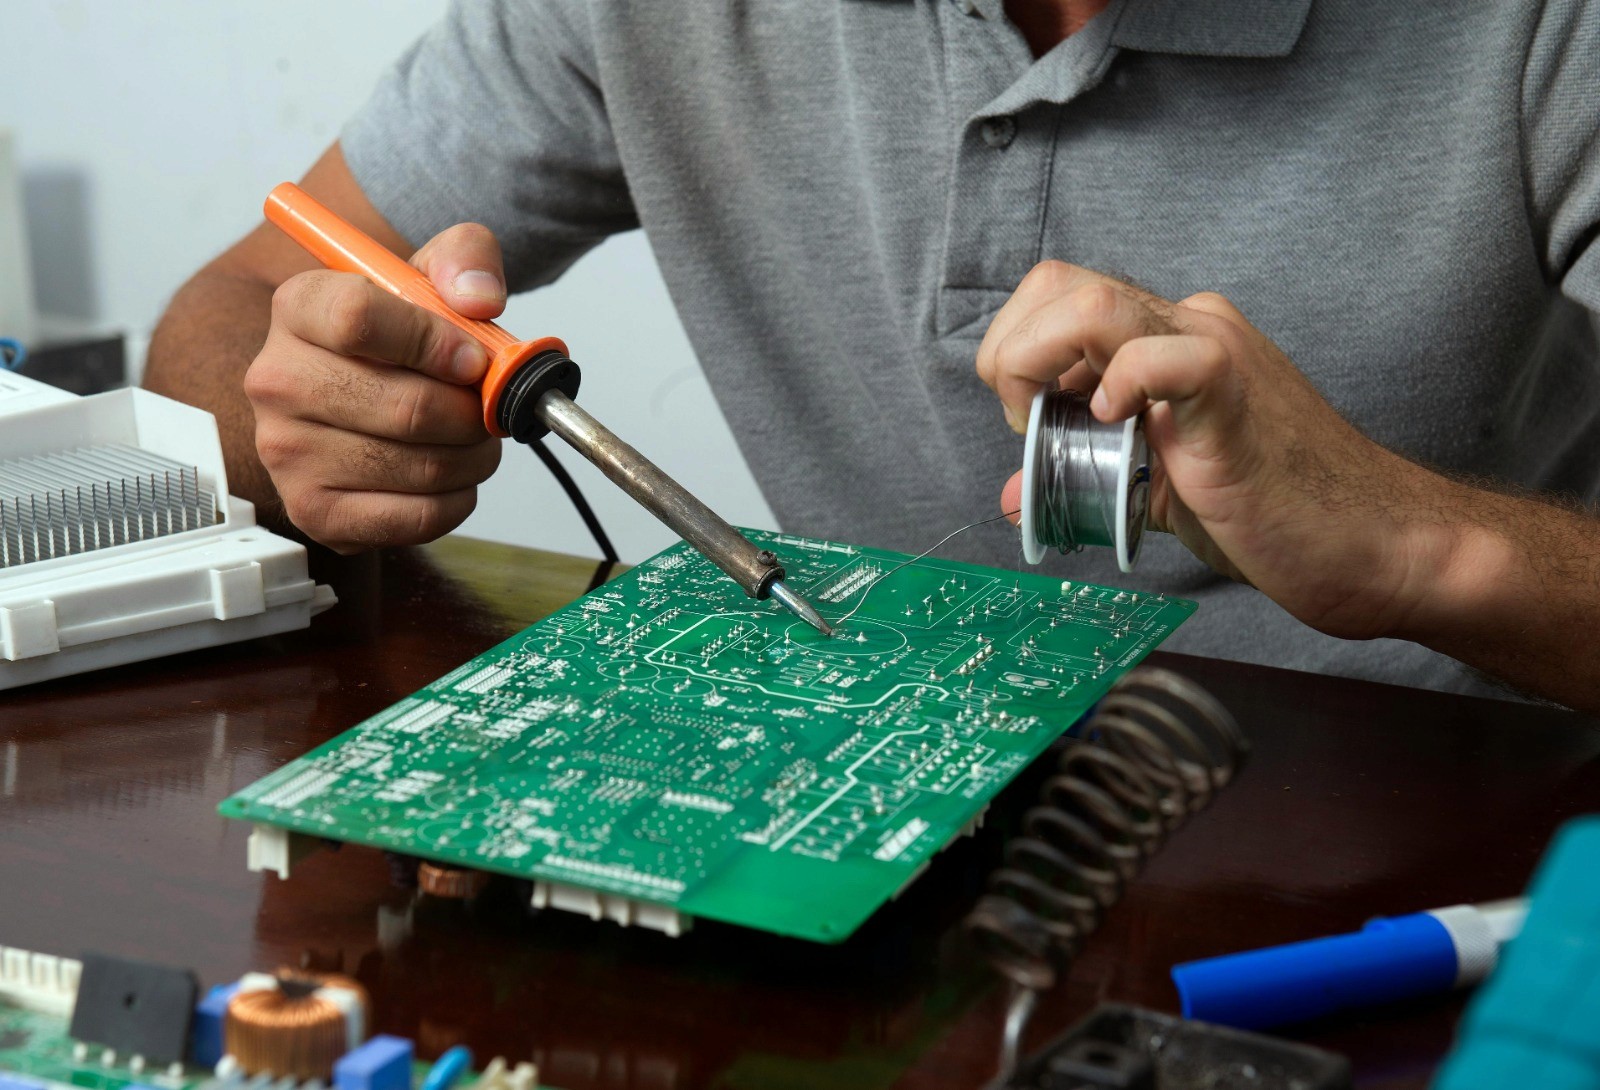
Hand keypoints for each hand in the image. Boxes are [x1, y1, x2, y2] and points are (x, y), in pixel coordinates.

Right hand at [244, 224, 507, 551]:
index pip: (360, 319)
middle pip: (407, 409)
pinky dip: (457, 499)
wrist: (359, 382)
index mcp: (300, 307)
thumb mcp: (431, 272)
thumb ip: (465, 259)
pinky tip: (449, 476)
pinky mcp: (314, 510)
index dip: (435, 344)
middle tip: (486, 408)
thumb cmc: (398, 333)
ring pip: (422, 466)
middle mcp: (278, 380)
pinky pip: (416, 517)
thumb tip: (479, 298)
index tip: (474, 359)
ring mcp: (287, 452)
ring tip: (471, 438)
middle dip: (472, 413)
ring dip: (473, 456)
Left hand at [978, 261, 1445, 640]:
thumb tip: (1016, 494)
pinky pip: (1159, 353)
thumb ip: (1090, 479)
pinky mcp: (1233, 389)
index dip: (1016, 358)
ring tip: (1066, 429)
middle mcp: (1185, 326)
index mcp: (1164, 340)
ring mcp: (1213, 347)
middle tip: (1034, 429)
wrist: (1373, 544)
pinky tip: (1121, 427)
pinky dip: (1119, 384)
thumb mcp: (1157, 494)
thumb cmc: (1277, 516)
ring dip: (1039, 365)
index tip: (1031, 428)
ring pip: (1089, 304)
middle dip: (1010, 357)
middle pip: (1055, 286)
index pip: (1056, 301)